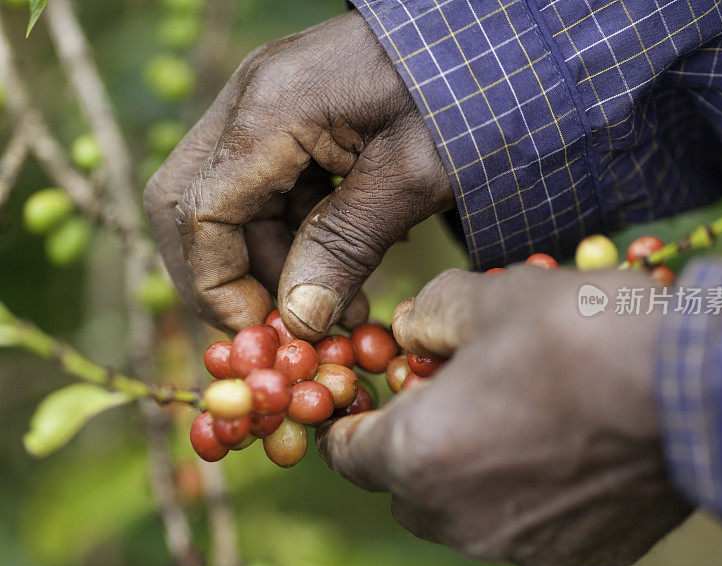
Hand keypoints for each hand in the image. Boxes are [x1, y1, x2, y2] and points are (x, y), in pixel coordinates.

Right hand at [144, 11, 453, 334]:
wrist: (493, 38)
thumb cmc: (464, 96)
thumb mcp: (412, 178)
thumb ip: (346, 246)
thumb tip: (298, 319)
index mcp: (272, 108)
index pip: (199, 213)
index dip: (219, 287)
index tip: (267, 333)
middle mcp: (251, 99)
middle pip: (191, 203)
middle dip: (226, 277)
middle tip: (281, 324)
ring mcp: (268, 103)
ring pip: (228, 200)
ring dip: (269, 262)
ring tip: (336, 307)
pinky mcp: (292, 116)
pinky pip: (267, 186)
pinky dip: (293, 234)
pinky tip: (343, 265)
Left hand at [318, 267, 691, 565]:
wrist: (699, 393)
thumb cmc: (581, 338)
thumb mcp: (490, 298)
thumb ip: (428, 314)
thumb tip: (410, 330)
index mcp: (420, 454)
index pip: (346, 453)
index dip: (350, 421)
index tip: (370, 399)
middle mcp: (458, 517)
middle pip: (401, 486)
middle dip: (410, 443)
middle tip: (447, 396)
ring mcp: (517, 546)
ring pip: (458, 512)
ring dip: (465, 471)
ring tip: (510, 418)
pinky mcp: (575, 556)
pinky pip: (519, 527)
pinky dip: (519, 494)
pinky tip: (559, 448)